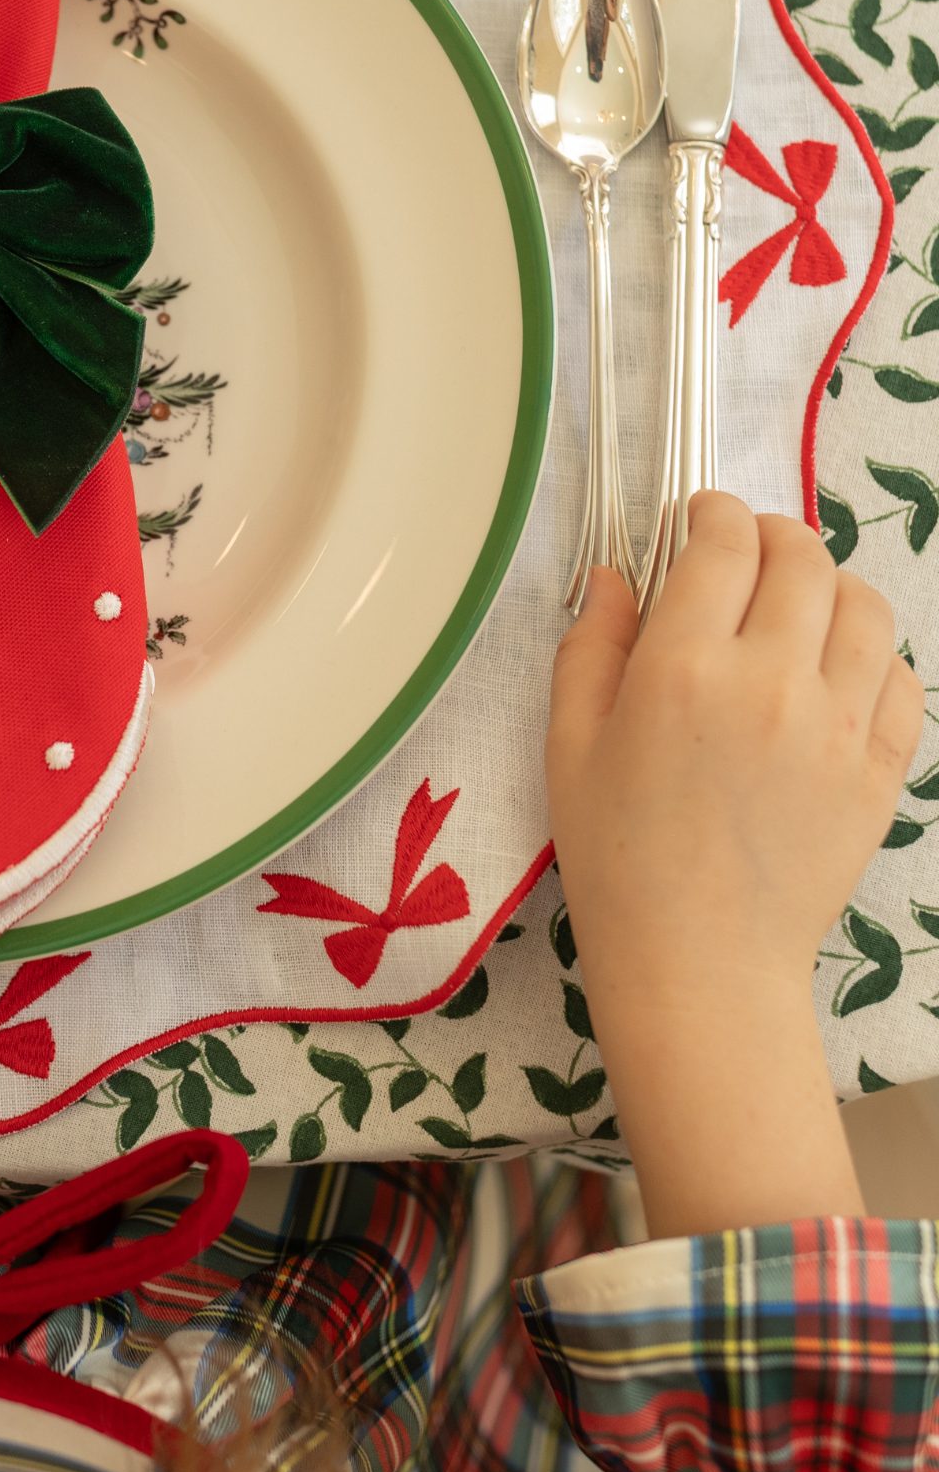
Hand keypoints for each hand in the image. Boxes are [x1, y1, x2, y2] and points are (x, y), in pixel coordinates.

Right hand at [548, 492, 925, 1237]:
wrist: (699, 959)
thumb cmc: (617, 852)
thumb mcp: (569, 741)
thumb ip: (591, 644)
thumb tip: (619, 575)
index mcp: (682, 669)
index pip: (723, 543)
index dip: (712, 512)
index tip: (698, 520)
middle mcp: (771, 682)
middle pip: (801, 557)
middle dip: (772, 535)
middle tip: (745, 551)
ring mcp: (838, 725)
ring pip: (864, 606)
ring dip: (828, 584)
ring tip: (797, 603)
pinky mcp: (881, 767)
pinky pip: (902, 675)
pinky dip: (873, 652)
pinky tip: (834, 668)